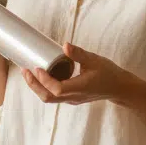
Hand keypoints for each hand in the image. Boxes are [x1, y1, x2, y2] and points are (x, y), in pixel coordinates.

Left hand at [22, 43, 139, 105]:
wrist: (120, 88)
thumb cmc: (109, 73)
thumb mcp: (94, 60)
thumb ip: (78, 53)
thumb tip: (64, 44)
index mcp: (80, 88)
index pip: (56, 89)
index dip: (44, 80)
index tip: (37, 67)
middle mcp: (74, 97)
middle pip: (48, 97)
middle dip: (33, 85)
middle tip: (25, 70)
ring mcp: (72, 99)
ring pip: (49, 98)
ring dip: (37, 87)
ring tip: (29, 72)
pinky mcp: (72, 98)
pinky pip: (54, 96)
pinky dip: (45, 87)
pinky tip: (41, 76)